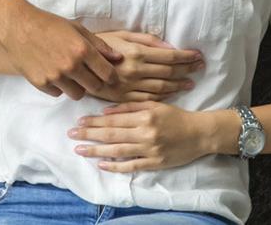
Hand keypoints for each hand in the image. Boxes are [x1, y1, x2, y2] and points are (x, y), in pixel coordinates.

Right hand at [0, 2, 121, 100]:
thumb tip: (118, 58)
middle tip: (91, 76)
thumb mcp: (77, 28)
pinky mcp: (41, 83)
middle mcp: (70, 65)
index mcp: (82, 50)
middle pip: (95, 88)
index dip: (111, 77)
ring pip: (77, 95)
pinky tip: (54, 73)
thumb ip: (99, 45)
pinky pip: (58, 93)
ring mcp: (55, 76)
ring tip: (71, 75)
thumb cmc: (48, 24)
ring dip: (78, 87)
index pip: (107, 74)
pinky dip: (59, 87)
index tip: (110, 77)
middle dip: (96, 83)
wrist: (17, 26)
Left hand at [68, 101, 223, 172]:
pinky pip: (132, 165)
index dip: (94, 120)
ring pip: (117, 150)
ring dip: (96, 150)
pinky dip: (115, 165)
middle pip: (111, 134)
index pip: (113, 118)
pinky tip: (102, 164)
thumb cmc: (175, 116)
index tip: (78, 121)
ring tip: (80, 150)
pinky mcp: (155, 163)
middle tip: (71, 135)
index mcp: (144, 115)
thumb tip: (106, 110)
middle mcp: (145, 132)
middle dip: (89, 134)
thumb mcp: (154, 104)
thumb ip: (130, 106)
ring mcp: (150, 149)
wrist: (200, 133)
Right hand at [89, 31, 203, 102]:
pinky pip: (149, 99)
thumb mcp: (122, 34)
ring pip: (162, 88)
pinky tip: (172, 93)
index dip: (186, 56)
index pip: (169, 56)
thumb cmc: (100, 44)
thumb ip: (147, 40)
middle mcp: (136, 70)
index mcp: (136, 53)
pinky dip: (163, 97)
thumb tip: (169, 45)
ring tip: (190, 82)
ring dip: (179, 85)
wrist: (77, 62)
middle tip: (200, 67)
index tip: (198, 56)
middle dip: (187, 69)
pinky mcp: (124, 98)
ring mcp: (130, 86)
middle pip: (169, 72)